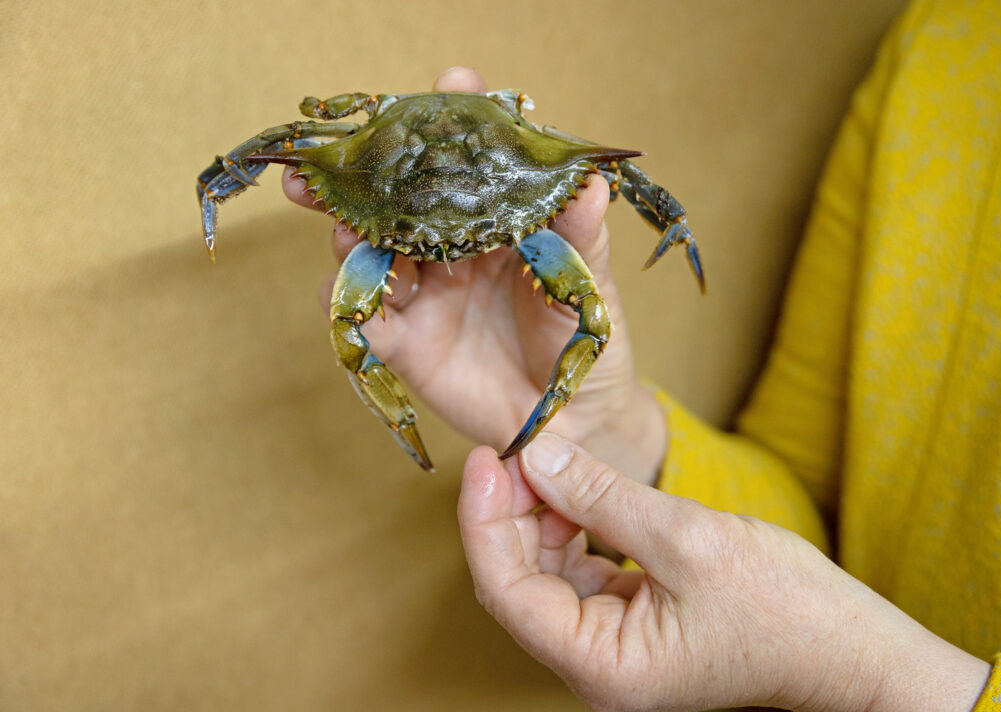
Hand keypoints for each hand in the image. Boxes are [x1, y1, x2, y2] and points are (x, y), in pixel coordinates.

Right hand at [284, 67, 664, 481]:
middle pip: (400, 199)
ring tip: (344, 224)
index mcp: (498, 220)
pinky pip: (364, 317)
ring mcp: (425, 293)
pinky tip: (346, 289)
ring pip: (370, 252)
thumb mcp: (590, 284)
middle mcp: (453, 248)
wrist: (576, 420)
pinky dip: (348, 301)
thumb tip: (592, 183)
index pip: (470, 160)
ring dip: (349, 233)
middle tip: (343, 152)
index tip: (453, 86)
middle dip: (368, 170)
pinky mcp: (406, 344)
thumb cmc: (588, 341)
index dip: (458, 120)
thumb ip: (583, 238)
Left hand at [458, 434, 991, 711]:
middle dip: (513, 513)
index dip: (485, 520)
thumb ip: (602, 497)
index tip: (487, 459)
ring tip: (553, 465)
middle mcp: (596, 668)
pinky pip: (582, 577)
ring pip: (547, 577)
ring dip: (543, 518)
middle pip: (519, 583)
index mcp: (600, 665)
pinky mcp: (633, 629)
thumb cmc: (788, 611)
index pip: (505, 590)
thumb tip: (539, 456)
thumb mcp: (688, 538)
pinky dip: (575, 532)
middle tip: (520, 450)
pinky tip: (581, 494)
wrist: (851, 652)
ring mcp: (614, 651)